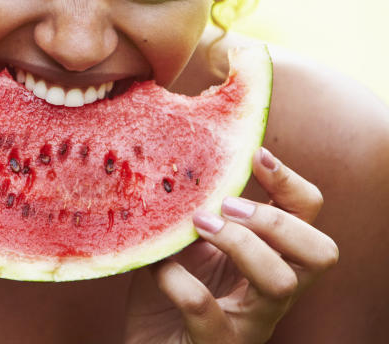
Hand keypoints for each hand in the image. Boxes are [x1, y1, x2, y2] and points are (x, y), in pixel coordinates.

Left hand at [124, 147, 338, 342]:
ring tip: (198, 225)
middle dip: (278, 221)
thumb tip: (183, 164)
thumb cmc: (167, 297)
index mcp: (269, 258)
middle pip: (319, 253)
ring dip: (241, 245)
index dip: (291, 184)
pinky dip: (179, 281)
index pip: (308, 218)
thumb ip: (194, 211)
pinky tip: (158, 266)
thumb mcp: (184, 243)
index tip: (256, 155)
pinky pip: (208, 309)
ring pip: (281, 283)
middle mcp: (271, 294)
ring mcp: (249, 322)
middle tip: (228, 205)